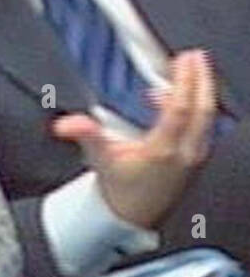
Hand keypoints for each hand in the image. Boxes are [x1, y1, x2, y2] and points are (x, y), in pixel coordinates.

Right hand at [52, 50, 216, 229]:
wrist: (132, 218)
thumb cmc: (120, 191)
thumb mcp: (101, 160)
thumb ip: (87, 136)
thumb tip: (68, 122)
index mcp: (163, 150)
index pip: (180, 110)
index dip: (184, 82)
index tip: (184, 60)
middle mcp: (184, 153)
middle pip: (202, 110)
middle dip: (202, 80)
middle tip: (197, 57)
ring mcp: (194, 157)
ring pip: (207, 118)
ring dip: (203, 92)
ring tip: (194, 73)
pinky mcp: (195, 159)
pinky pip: (203, 127)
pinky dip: (198, 108)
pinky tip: (184, 101)